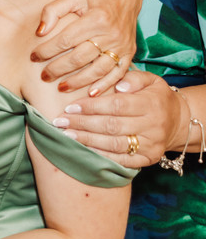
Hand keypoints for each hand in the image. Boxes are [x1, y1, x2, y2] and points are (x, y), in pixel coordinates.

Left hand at [31, 0, 140, 95]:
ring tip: (61, 87)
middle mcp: (111, 34)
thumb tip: (40, 32)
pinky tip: (91, 94)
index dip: (47, 50)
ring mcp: (122, 45)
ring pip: (98, 69)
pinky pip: (117, 73)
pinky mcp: (130, 52)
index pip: (66, 40)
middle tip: (43, 76)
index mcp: (96, 18)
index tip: (33, 57)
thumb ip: (53, 10)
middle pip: (80, 57)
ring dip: (79, 81)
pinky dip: (105, 85)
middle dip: (59, 69)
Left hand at [52, 70, 181, 167]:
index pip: (116, 105)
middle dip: (82, 124)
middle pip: (112, 126)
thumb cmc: (155, 97)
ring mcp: (151, 145)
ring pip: (114, 144)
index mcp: (151, 104)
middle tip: (59, 121)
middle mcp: (153, 126)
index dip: (91, 107)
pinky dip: (101, 155)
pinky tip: (83, 149)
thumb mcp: (150, 80)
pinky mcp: (148, 159)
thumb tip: (118, 85)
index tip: (69, 107)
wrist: (178, 121)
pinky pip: (122, 160)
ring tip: (66, 135)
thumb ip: (133, 78)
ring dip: (87, 140)